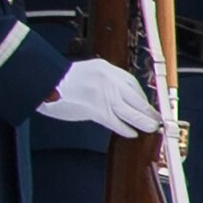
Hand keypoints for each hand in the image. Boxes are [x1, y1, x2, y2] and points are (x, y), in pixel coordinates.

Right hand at [39, 58, 159, 135]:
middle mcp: (110, 81)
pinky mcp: (97, 110)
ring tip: (151, 127)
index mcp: (108, 70)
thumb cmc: (61, 80)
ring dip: (143, 121)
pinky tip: (131, 133)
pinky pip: (116, 122)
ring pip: (131, 111)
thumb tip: (116, 97)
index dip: (141, 97)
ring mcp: (105, 95)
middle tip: (156, 117)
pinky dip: (125, 128)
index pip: (132, 84)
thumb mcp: (88, 72)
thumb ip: (104, 82)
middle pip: (136, 98)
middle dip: (148, 110)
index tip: (146, 105)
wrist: (46, 81)